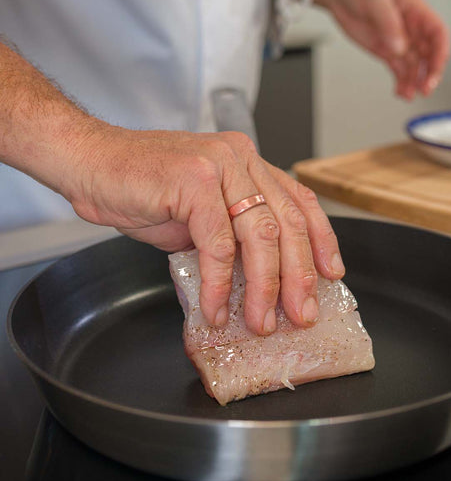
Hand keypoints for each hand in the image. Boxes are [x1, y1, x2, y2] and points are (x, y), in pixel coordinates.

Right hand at [68, 125, 343, 334]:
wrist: (90, 163)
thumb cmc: (140, 188)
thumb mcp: (198, 211)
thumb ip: (230, 234)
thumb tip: (257, 279)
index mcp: (247, 163)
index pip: (298, 200)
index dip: (320, 239)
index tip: (331, 274)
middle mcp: (240, 159)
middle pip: (286, 223)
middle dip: (299, 275)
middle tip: (302, 313)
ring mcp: (219, 166)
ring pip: (259, 235)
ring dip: (264, 286)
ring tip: (262, 321)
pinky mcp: (194, 181)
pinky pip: (217, 244)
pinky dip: (218, 283)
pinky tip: (216, 308)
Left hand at [312, 0, 450, 99]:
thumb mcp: (376, 1)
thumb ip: (389, 24)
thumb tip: (400, 47)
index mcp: (416, 11)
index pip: (438, 33)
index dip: (440, 52)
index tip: (435, 68)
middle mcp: (412, 28)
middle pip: (430, 53)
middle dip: (430, 72)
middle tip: (425, 89)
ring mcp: (399, 41)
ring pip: (415, 65)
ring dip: (414, 81)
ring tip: (408, 94)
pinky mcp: (386, 51)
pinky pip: (399, 69)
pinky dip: (401, 82)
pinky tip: (400, 92)